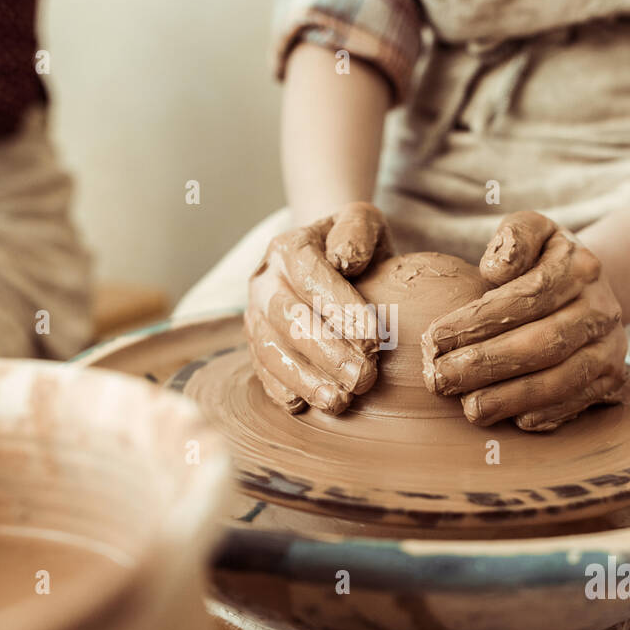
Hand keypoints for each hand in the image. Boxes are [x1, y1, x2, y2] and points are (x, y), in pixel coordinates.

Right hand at [246, 202, 391, 414]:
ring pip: (271, 349)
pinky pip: (261, 369)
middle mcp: (264, 280)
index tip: (374, 339)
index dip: (340, 309)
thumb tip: (345, 260)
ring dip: (304, 379)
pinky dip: (280, 389)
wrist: (328, 256)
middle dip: (327, 352)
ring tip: (338, 401)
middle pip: (287, 318)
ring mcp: (254, 313)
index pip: (311, 276)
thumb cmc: (353, 244)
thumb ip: (356, 232)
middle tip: (363, 378)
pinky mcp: (256, 343)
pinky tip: (303, 406)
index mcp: (288, 247)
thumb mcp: (363, 222)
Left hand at [421, 211, 627, 430]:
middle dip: (488, 364)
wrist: (593, 287)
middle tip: (441, 378)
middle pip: (543, 342)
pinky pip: (578, 401)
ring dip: (512, 397)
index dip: (479, 320)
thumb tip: (494, 269)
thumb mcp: (531, 230)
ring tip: (469, 408)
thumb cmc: (545, 259)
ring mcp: (611, 346)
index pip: (527, 296)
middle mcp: (601, 309)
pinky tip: (510, 420)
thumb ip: (513, 239)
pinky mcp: (611, 378)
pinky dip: (544, 414)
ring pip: (562, 378)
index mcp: (579, 268)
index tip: (435, 338)